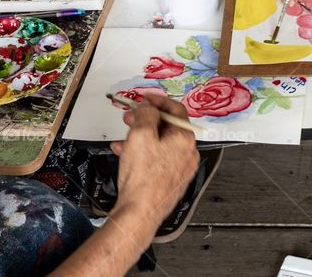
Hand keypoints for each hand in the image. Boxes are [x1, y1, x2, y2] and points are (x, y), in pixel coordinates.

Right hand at [109, 95, 199, 230]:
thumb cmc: (142, 177)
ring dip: (140, 137)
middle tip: (130, 117)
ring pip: (160, 144)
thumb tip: (148, 107)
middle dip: (146, 120)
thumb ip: (145, 114)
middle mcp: (188, 153)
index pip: (176, 110)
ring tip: (123, 139)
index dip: (158, 101)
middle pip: (168, 127)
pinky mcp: (171, 181)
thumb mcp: (140, 134)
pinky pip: (158, 159)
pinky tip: (125, 155)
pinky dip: (143, 153)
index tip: (144, 99)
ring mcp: (181, 168)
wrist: (140, 212)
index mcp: (185, 138)